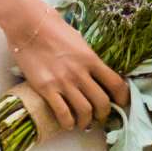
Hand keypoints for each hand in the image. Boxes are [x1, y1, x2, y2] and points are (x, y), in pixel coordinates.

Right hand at [4, 0, 130, 132]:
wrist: (28, 26)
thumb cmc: (53, 28)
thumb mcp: (79, 41)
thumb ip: (88, 58)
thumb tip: (94, 69)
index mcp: (91, 59)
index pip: (116, 84)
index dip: (123, 97)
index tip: (121, 103)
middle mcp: (81, 73)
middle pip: (102, 102)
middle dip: (104, 114)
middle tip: (99, 117)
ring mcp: (64, 82)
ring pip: (85, 111)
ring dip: (86, 121)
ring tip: (83, 123)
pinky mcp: (46, 88)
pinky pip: (62, 112)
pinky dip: (68, 122)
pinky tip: (67, 124)